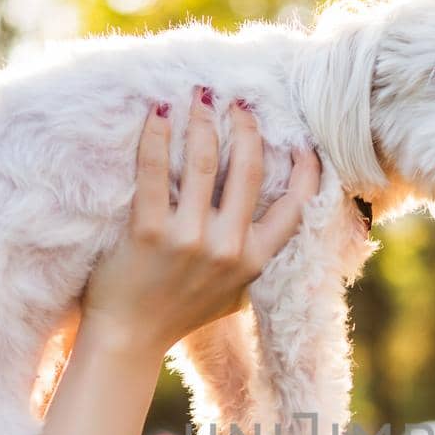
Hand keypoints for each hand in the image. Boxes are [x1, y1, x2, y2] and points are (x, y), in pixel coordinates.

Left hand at [79, 91, 322, 351]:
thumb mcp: (231, 294)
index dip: (305, 171)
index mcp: (254, 262)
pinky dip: (157, 136)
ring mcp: (189, 239)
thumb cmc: (178, 313)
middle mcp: (227, 248)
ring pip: (205, 162)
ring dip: (204, 121)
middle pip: (248, 170)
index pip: (294, 208)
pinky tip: (157, 113)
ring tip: (199, 96)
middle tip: (237, 103)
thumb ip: (250, 261)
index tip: (304, 143)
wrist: (129, 338)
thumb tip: (266, 224)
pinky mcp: (149, 231)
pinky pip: (156, 171)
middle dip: (246, 128)